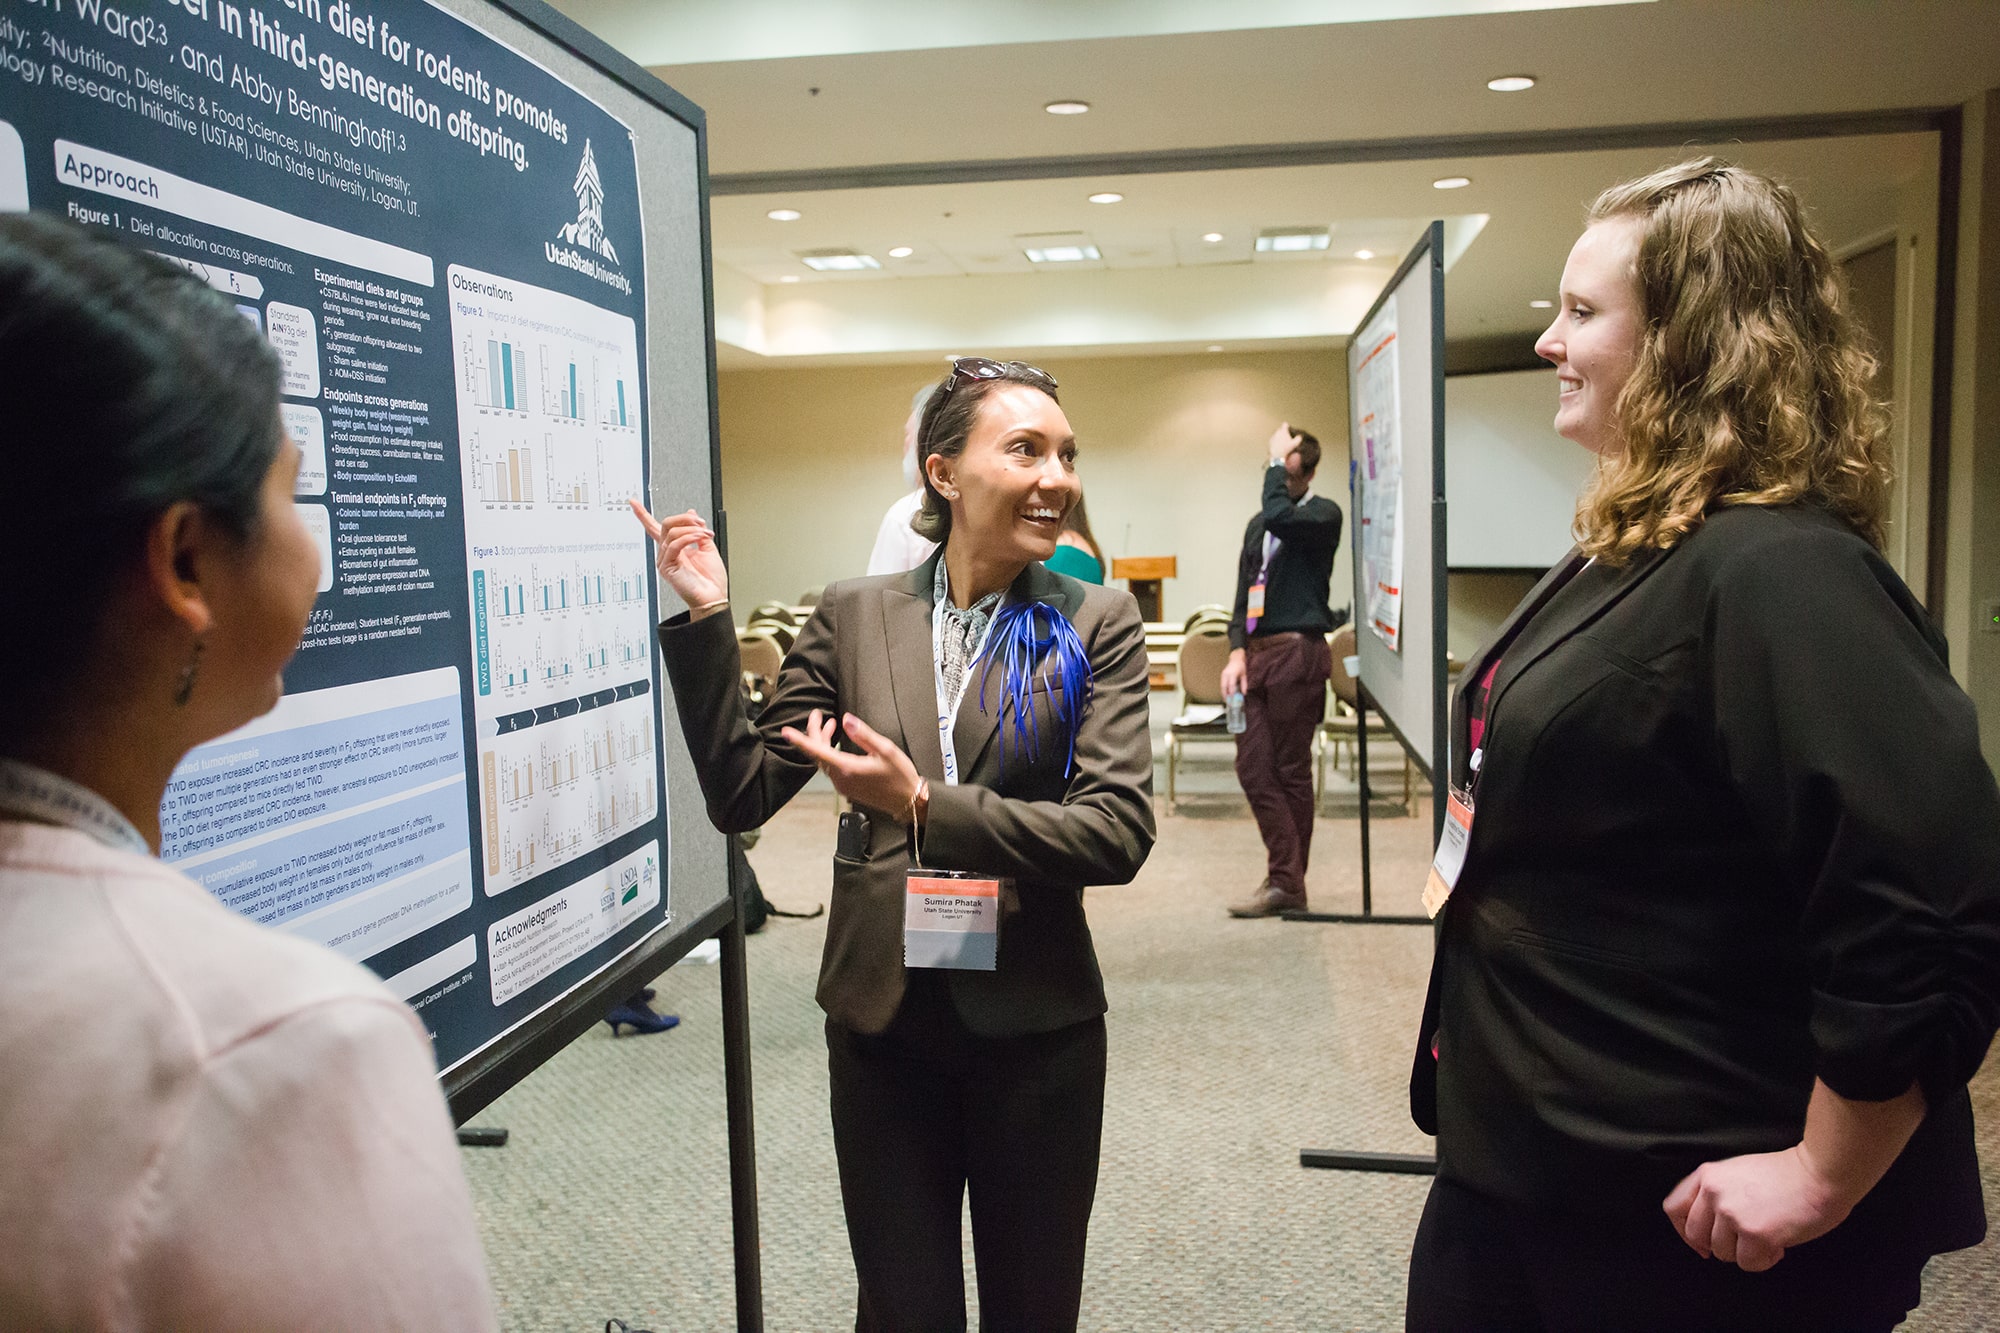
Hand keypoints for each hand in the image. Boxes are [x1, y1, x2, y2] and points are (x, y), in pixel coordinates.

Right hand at [630, 499, 726, 610]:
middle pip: (666, 524)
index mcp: (675, 548)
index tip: (634, 503)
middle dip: (686, 519)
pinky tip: (698, 539)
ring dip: (692, 529)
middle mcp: (667, 553)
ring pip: (671, 532)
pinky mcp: (667, 566)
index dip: (643, 515)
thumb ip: (698, 531)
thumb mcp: (708, 547)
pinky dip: (688, 538)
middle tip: (701, 524)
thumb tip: (692, 513)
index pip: (654, 528)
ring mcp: (666, 559)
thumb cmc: (711, 579)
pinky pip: (674, 544)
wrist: (713, 597)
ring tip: (705, 534)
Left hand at [781, 710, 921, 816]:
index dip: (800, 740)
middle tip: (818, 715)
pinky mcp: (846, 787)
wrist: (907, 802)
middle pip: (818, 754)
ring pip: (823, 760)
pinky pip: (830, 767)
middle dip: (814, 733)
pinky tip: (837, 743)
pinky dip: (830, 752)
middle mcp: (841, 779)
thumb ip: (863, 734)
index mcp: (848, 768)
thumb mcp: (886, 750)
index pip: (817, 751)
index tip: (786, 732)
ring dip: (823, 742)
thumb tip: (846, 720)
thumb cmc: (900, 776)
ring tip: (830, 724)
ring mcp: (842, 785)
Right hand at [1220, 649, 1247, 698]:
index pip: (1231, 685)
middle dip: (1225, 695)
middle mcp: (1226, 674)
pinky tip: (1225, 694)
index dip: (1231, 692)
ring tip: (1225, 699)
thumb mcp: (1245, 675)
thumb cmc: (1241, 666)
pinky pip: (1222, 684)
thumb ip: (1244, 684)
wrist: (1236, 658)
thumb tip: (1244, 693)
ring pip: (1222, 686)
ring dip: (1223, 693)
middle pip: (1224, 686)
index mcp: (1233, 673)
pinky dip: (1223, 689)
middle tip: (1227, 701)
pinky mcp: (1222, 675)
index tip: (1232, 698)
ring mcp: (1223, 674)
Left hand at [1268, 421, 1299, 463]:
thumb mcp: (1295, 444)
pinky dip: (1276, 442)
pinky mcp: (1269, 442)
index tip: (1289, 429)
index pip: (1285, 424)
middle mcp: (1277, 432)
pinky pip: (1273, 440)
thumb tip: (1299, 436)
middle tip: (1287, 437)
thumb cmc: (1286, 449)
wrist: (1277, 456)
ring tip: (1283, 443)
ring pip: (1276, 435)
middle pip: (1280, 429)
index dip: (1288, 426)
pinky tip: (1279, 447)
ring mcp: (1272, 437)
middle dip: (1283, 432)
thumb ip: (1298, 438)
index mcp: (1283, 431)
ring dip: (1279, 437)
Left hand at [1663, 1146, 1851, 1271]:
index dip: (1684, 1231)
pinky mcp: (1754, 1233)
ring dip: (1746, 1252)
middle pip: (1697, 1235)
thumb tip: (1707, 1227)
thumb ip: (1717, 1193)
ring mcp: (1732, 1213)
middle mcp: (1714, 1193)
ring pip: (1723, 1252)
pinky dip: (1764, 1260)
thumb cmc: (1787, 1175)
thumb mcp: (1738, 1172)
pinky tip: (1779, 1244)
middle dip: (1721, 1245)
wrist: (1820, 1174)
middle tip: (1744, 1242)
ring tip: (1768, 1236)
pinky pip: (1748, 1263)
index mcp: (1708, 1175)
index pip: (1674, 1208)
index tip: (1700, 1243)